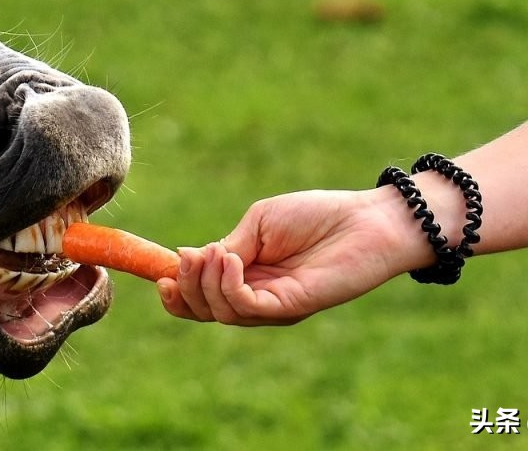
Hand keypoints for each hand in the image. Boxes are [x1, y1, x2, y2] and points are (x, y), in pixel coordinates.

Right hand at [156, 189, 427, 324]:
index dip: (176, 291)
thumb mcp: (258, 224)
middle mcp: (256, 297)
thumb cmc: (316, 215)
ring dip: (207, 282)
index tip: (161, 274)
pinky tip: (230, 258)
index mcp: (245, 276)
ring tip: (214, 252)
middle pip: (204, 311)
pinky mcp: (290, 308)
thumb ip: (228, 245)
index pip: (201, 297)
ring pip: (221, 312)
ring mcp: (273, 306)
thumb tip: (190, 258)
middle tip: (189, 257)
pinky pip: (246, 307)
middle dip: (186, 287)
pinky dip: (228, 285)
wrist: (366, 220)